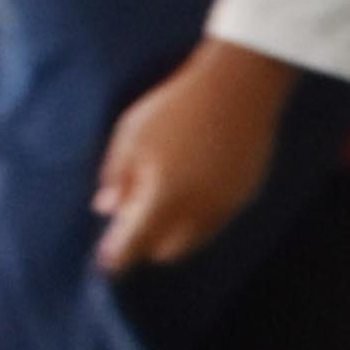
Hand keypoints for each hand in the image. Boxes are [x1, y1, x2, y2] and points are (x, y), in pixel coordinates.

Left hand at [92, 37, 298, 271]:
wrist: (237, 90)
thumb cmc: (175, 108)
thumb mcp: (131, 136)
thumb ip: (116, 177)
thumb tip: (106, 209)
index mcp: (163, 201)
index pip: (133, 246)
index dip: (116, 256)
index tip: (105, 260)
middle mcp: (196, 214)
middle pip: (166, 252)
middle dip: (147, 243)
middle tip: (133, 218)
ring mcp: (224, 207)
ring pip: (194, 239)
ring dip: (174, 230)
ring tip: (163, 195)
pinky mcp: (244, 197)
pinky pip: (215, 220)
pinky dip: (197, 214)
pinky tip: (192, 182)